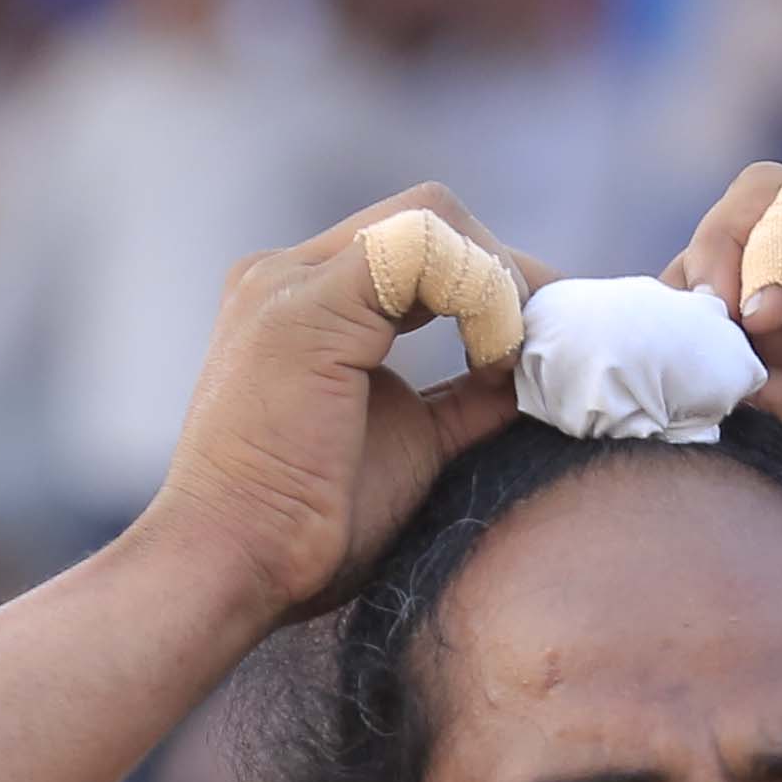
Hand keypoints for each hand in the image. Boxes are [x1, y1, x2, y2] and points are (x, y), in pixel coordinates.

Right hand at [136, 188, 540, 617]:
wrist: (232, 566)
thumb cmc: (309, 528)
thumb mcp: (413, 443)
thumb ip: (465, 400)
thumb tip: (530, 377)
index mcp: (303, 299)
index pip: (419, 244)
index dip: (492, 282)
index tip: (537, 347)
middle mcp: (287, 273)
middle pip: (431, 216)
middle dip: (505, 272)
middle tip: (548, 341)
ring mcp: (290, 281)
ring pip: (431, 216)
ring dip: (497, 280)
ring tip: (513, 358)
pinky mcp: (310, 306)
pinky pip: (422, 248)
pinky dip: (478, 292)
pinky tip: (492, 356)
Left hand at [662, 167, 781, 520]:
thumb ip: (766, 403)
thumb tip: (678, 375)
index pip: (714, 310)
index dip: (670, 329)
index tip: (645, 378)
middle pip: (719, 249)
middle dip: (682, 292)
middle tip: (676, 348)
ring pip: (753, 206)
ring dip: (718, 257)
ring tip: (725, 322)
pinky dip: (772, 245)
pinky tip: (772, 310)